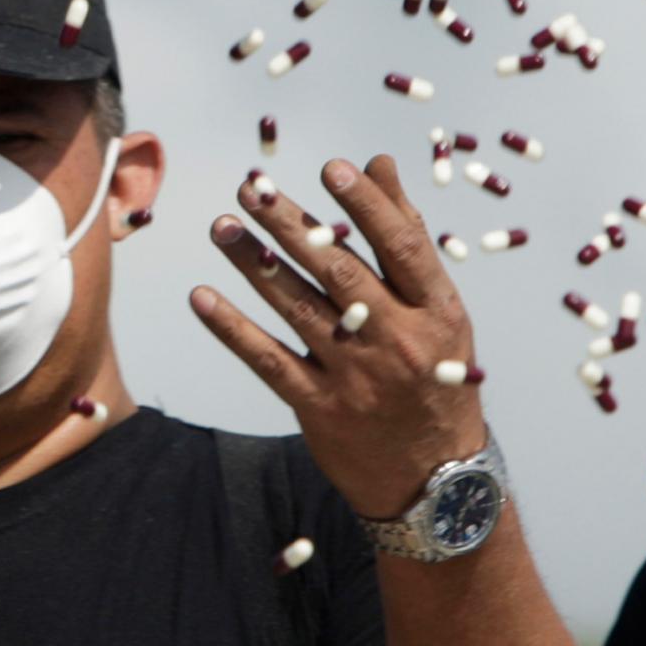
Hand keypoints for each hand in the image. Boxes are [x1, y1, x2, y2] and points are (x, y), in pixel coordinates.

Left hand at [190, 155, 487, 518]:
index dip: (366, 205)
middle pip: (339, 271)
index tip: (331, 169)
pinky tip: (204, 298)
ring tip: (222, 228)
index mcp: (437, 312)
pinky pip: (269, 361)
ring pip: (298, 309)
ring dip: (255, 265)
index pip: (400, 246)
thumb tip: (380, 166)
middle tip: (252, 189)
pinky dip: (234, 329)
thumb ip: (406, 237)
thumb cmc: (436, 378)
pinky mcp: (320, 409)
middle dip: (291, 225)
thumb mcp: (442, 313)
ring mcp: (357, 377)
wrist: (435, 479)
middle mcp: (397, 341)